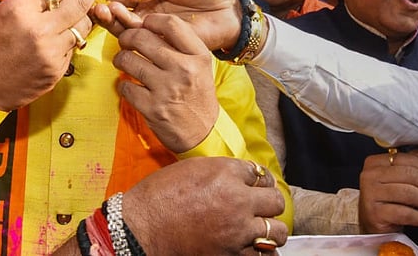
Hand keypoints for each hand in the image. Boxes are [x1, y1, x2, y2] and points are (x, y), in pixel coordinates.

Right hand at [0, 0, 96, 110]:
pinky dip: (71, 41)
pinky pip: (73, 49)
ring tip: (83, 10)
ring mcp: (51, 51)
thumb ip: (32, 1)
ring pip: (82, 27)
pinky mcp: (56, 70)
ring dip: (84, 17)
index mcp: (21, 7)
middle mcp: (39, 28)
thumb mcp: (3, 11)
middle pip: (78, 3)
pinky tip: (65, 37)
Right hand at [93, 0, 241, 50]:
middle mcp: (149, 15)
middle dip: (109, 11)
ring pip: (128, 30)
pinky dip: (133, 35)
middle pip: (121, 16)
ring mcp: (156, 31)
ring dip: (116, 22)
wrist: (229, 10)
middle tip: (100, 7)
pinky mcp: (166, 45)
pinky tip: (128, 25)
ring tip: (109, 13)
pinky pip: (146, 43)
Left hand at [113, 14, 220, 152]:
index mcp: (198, 55)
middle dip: (127, 37)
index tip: (143, 25)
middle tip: (125, 42)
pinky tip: (130, 86)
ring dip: (120, 60)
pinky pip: (125, 87)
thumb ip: (180, 45)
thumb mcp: (200, 65)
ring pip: (128, 60)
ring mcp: (167, 89)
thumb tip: (146, 26)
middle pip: (142, 38)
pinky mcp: (152, 108)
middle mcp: (184, 69)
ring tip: (123, 62)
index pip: (171, 24)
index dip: (151, 21)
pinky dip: (123, 86)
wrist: (202, 132)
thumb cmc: (197, 94)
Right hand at [123, 157, 286, 254]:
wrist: (140, 229)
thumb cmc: (157, 197)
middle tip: (261, 207)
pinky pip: (263, 255)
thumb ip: (219, 172)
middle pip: (275, 200)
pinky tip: (252, 247)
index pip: (260, 173)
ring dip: (271, 230)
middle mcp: (237, 200)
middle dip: (269, 203)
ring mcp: (237, 230)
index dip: (258, 180)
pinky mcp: (231, 254)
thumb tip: (236, 177)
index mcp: (225, 173)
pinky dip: (261, 251)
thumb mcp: (189, 170)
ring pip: (277, 231)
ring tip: (261, 230)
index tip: (255, 185)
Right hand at [359, 150, 417, 233]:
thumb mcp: (397, 177)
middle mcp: (370, 176)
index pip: (406, 158)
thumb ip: (413, 164)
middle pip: (409, 174)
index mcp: (375, 162)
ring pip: (409, 194)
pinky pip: (406, 214)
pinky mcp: (376, 214)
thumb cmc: (387, 197)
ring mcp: (371, 194)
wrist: (372, 221)